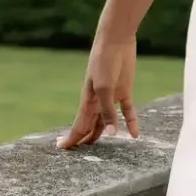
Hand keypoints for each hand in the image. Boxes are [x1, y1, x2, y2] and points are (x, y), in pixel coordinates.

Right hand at [58, 32, 139, 146]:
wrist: (116, 41)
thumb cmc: (104, 61)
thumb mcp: (104, 88)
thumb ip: (107, 112)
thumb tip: (112, 134)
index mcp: (87, 101)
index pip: (78, 125)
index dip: (70, 138)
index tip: (61, 148)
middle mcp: (97, 101)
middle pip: (90, 125)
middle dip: (84, 139)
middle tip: (80, 155)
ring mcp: (111, 97)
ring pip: (106, 121)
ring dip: (104, 133)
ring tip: (104, 148)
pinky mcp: (124, 91)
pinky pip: (127, 112)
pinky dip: (131, 123)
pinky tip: (135, 134)